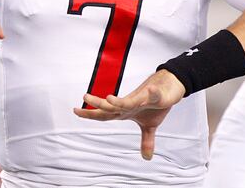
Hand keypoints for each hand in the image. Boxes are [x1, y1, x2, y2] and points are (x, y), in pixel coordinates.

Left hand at [72, 69, 186, 159]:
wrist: (169, 87)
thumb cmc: (156, 105)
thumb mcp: (149, 126)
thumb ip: (146, 141)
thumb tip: (147, 158)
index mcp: (126, 111)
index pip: (106, 114)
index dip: (91, 113)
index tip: (75, 110)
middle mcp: (131, 104)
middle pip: (113, 106)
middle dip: (99, 104)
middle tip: (85, 98)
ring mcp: (143, 99)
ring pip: (129, 101)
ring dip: (119, 101)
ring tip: (108, 98)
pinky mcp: (156, 95)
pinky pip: (153, 94)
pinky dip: (152, 93)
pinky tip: (150, 90)